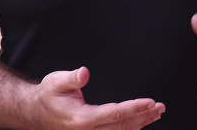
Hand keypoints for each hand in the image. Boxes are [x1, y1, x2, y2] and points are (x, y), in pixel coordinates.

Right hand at [33, 66, 164, 129]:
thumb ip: (72, 78)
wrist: (36, 113)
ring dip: (140, 124)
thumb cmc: (48, 95)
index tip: (150, 102)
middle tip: (160, 108)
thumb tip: (84, 72)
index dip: (134, 108)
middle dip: (143, 117)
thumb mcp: (56, 81)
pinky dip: (130, 128)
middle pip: (123, 126)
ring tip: (155, 114)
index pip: (115, 113)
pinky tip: (138, 123)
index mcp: (83, 119)